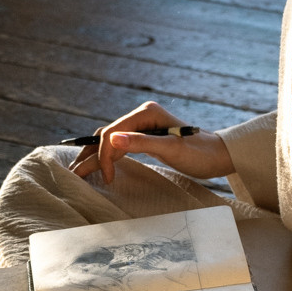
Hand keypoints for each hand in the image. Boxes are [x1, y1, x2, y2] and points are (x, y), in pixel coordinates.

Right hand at [69, 101, 234, 184]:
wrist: (217, 155)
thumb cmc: (199, 153)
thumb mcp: (171, 149)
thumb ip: (141, 143)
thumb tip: (111, 139)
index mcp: (146, 113)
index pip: (113, 131)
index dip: (104, 154)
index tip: (108, 178)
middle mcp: (141, 115)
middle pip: (107, 134)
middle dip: (91, 154)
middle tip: (74, 174)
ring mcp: (142, 125)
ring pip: (111, 140)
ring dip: (96, 156)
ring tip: (78, 172)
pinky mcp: (145, 136)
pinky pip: (120, 145)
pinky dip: (108, 156)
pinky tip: (98, 166)